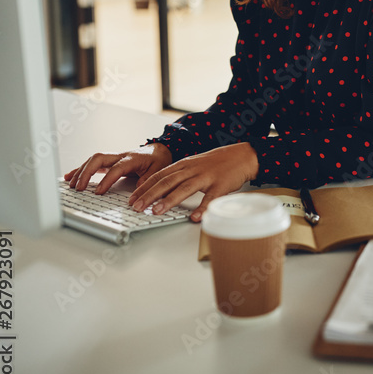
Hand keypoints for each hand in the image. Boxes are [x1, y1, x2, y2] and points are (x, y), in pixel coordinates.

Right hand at [64, 143, 172, 193]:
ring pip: (93, 161)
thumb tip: (138, 191)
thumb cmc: (158, 160)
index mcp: (132, 159)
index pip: (116, 168)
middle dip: (86, 173)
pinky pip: (93, 164)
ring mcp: (114, 158)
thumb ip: (148, 180)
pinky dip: (81, 170)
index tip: (98, 192)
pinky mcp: (110, 162)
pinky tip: (70, 177)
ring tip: (71, 184)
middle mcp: (120, 156)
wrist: (160, 150)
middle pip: (99, 159)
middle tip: (79, 188)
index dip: (106, 180)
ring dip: (81, 171)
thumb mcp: (158, 170)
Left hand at [127, 142, 259, 221]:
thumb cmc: (214, 163)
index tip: (132, 199)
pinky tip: (194, 217)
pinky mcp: (220, 186)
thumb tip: (158, 190)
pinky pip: (210, 198)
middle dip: (149, 195)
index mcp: (183, 165)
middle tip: (136, 207)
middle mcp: (192, 170)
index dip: (144, 188)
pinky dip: (202, 208)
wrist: (240, 156)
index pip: (158, 176)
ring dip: (169, 200)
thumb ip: (177, 176)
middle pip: (167, 182)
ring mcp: (206, 177)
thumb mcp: (192, 165)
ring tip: (156, 211)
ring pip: (184, 188)